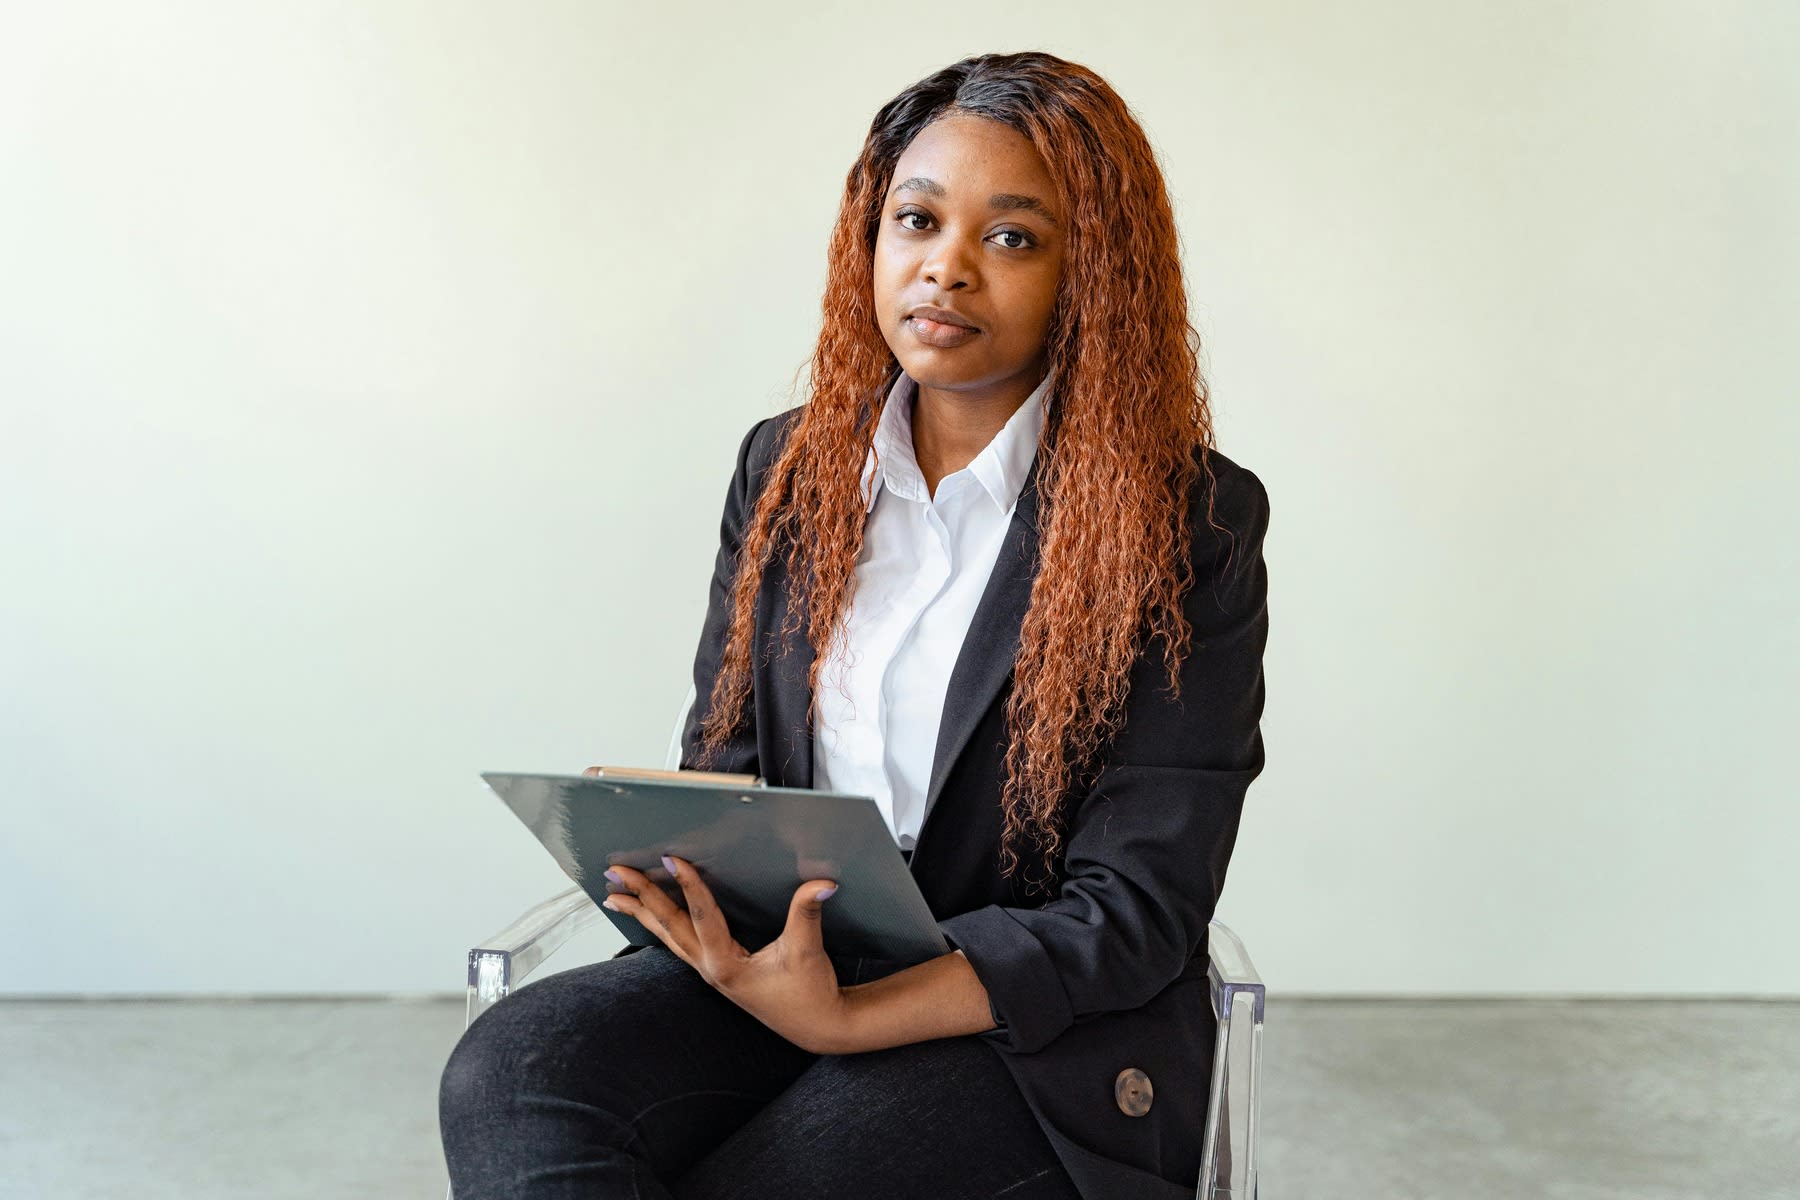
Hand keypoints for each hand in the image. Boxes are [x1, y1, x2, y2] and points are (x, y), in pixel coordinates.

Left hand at [599, 855, 854, 1053]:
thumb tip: (822, 883)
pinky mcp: (716, 971)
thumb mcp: (807, 950)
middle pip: (668, 926)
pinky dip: (660, 926)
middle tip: (617, 872)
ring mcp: (710, 971)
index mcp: (727, 965)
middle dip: (641, 897)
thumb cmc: (810, 993)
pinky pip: (679, 943)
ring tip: (614, 894)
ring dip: (641, 913)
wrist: (817, 1026)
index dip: (688, 885)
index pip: (702, 916)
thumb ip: (808, 913)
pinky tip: (650, 916)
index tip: (672, 860)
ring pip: (667, 937)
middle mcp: (711, 969)